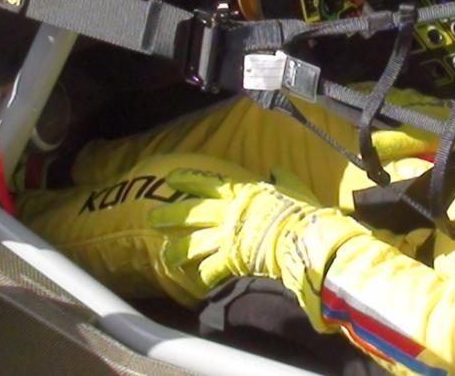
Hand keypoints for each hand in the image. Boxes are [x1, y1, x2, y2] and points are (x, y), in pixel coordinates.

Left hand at [149, 167, 366, 320]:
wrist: (302, 236)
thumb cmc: (302, 210)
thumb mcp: (294, 187)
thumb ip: (283, 178)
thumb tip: (277, 169)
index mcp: (242, 193)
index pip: (208, 182)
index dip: (188, 179)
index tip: (170, 178)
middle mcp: (228, 213)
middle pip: (191, 212)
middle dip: (169, 215)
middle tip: (151, 217)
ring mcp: (226, 236)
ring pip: (192, 244)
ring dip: (176, 251)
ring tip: (164, 258)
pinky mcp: (230, 259)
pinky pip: (210, 270)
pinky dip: (203, 278)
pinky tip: (197, 285)